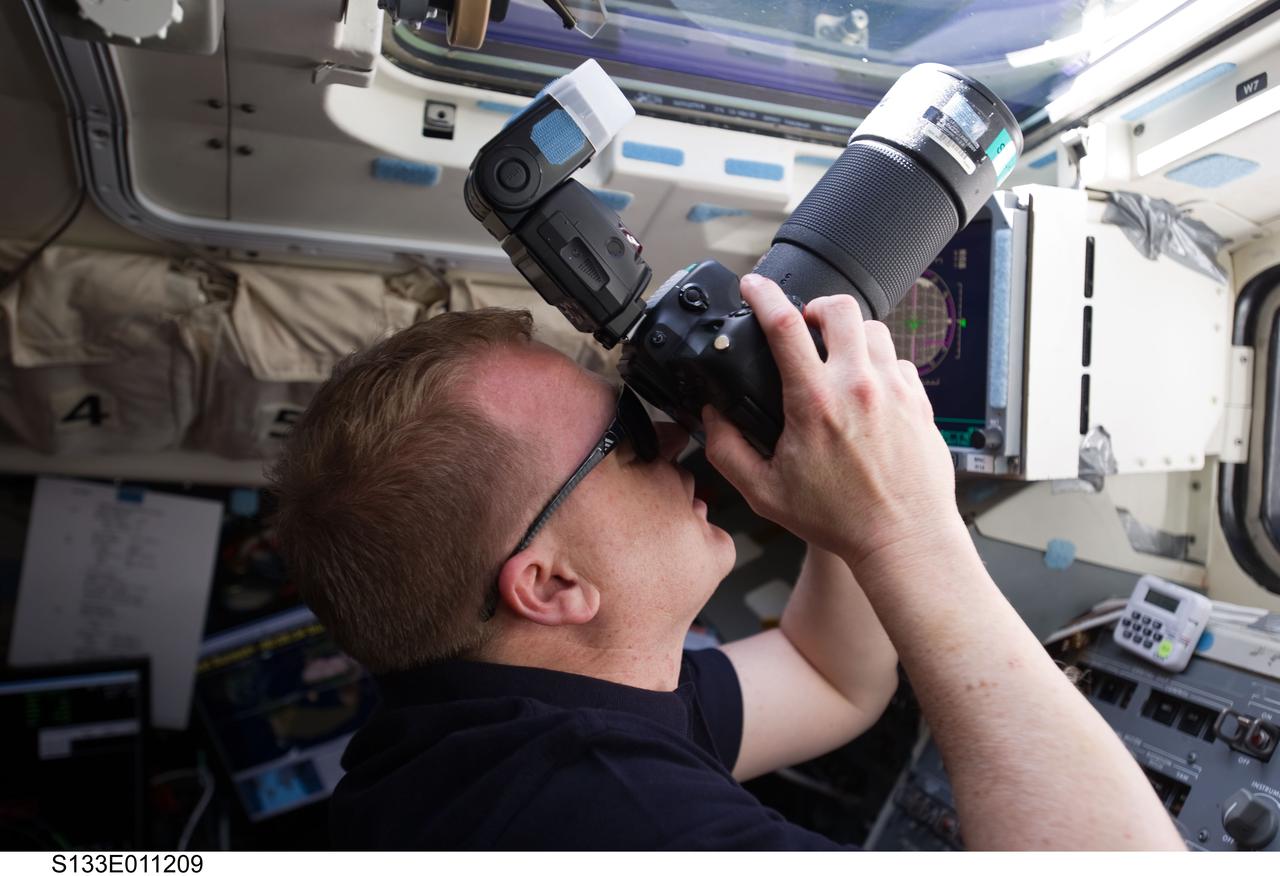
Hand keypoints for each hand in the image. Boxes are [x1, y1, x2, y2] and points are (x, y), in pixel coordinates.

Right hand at [702, 273, 961, 567]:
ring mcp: (893, 389)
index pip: (783, 325)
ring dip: (849, 334)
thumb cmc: (839, 520)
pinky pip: (897, 360)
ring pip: (873, 328)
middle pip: (838, 307)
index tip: (753, 286)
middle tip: (804, 326)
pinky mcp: (918, 400)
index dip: (763, 295)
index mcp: (813, 402)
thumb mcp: (764, 493)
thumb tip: (711, 417)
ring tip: (837, 358)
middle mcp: (857, 386)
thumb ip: (728, 450)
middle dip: (815, 307)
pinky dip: (878, 364)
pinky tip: (866, 390)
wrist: (904, 538)